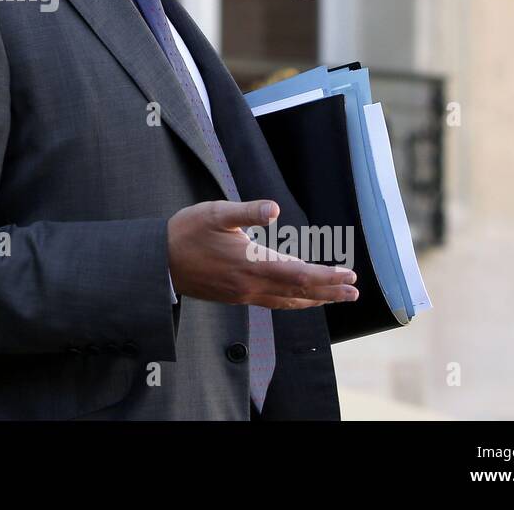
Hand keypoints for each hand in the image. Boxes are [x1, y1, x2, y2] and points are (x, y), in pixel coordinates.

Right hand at [167, 200, 357, 309]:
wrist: (159, 263)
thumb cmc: (186, 233)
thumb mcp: (215, 213)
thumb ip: (247, 211)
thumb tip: (274, 209)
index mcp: (251, 264)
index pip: (299, 274)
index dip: (326, 276)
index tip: (349, 275)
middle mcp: (251, 285)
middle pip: (299, 293)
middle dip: (329, 292)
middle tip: (354, 292)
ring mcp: (243, 294)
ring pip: (287, 302)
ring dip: (314, 300)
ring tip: (335, 298)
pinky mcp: (235, 297)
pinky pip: (272, 303)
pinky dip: (293, 302)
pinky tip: (297, 299)